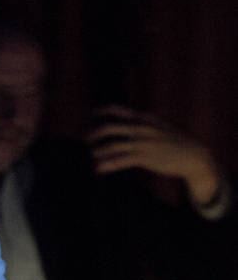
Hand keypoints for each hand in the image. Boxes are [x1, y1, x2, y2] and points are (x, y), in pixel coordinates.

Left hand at [88, 104, 221, 205]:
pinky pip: (121, 161)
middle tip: (86, 140)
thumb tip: (128, 125)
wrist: (193, 154)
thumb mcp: (158, 126)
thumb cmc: (174, 142)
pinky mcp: (145, 157)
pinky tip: (98, 169)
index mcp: (144, 118)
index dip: (101, 112)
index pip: (118, 110)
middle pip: (110, 127)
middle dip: (94, 133)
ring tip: (92, 157)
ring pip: (113, 145)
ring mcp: (142, 143)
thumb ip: (142, 124)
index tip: (90, 116)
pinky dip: (107, 165)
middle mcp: (141, 128)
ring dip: (98, 152)